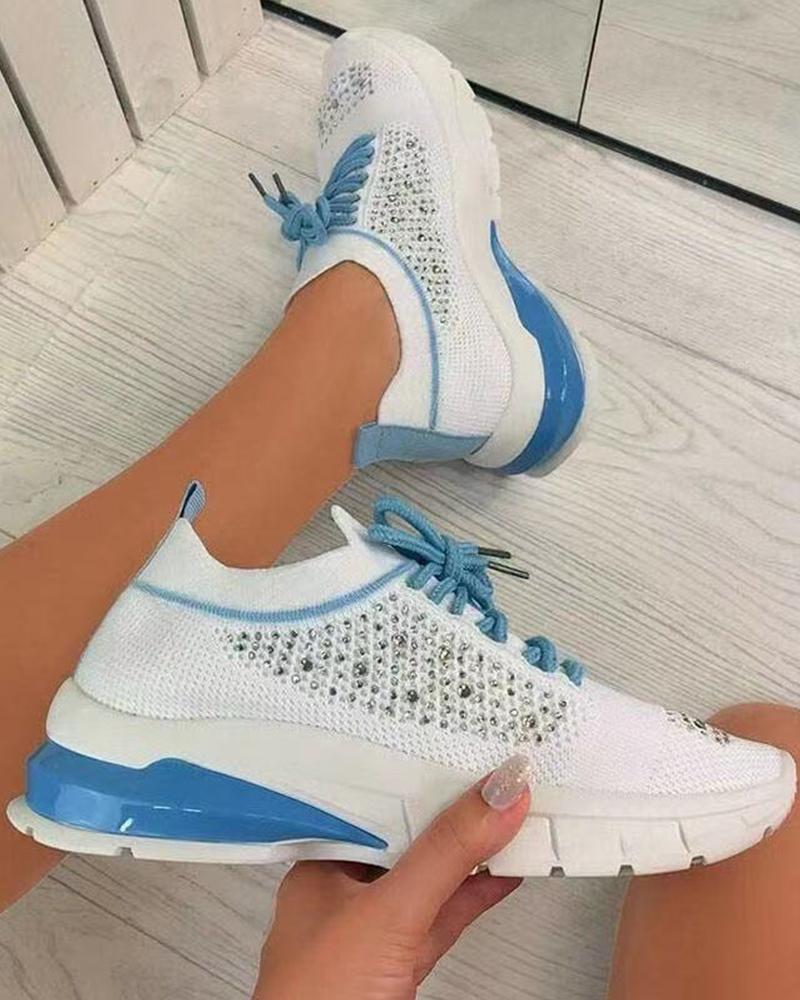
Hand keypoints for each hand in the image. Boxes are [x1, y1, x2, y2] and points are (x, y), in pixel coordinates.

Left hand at [254, 754, 530, 999]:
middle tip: (500, 774)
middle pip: (406, 836)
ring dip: (473, 853)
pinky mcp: (399, 966)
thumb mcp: (389, 911)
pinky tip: (507, 874)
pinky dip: (476, 895)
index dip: (420, 772)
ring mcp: (372, 931)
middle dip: (452, 810)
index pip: (374, 801)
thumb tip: (498, 794)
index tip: (464, 747)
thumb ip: (446, 853)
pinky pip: (443, 918)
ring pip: (430, 878)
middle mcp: (342, 891)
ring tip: (518, 815)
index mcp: (319, 863)